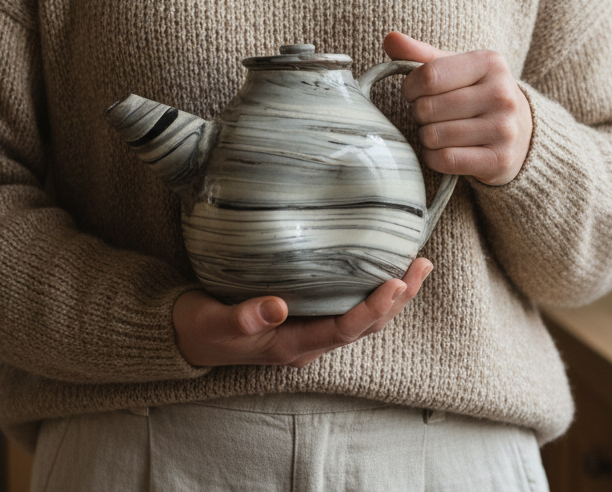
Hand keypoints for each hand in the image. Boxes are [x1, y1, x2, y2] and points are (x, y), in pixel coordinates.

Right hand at [173, 258, 432, 367]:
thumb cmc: (201, 328)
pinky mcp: (305, 317)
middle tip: (422, 265)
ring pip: (362, 319)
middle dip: (397, 299)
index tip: (396, 282)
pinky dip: (371, 291)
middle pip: (365, 326)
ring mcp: (309, 331)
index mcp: (291, 346)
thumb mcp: (213, 321)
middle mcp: (308, 342)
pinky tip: (380, 269)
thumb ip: (241, 316)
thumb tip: (277, 306)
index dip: (372, 309)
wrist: (189, 337)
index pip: (343, 330)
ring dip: (392, 296)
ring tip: (416, 266)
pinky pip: (348, 308)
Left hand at [383, 31, 532, 185]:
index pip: (428, 76)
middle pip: (428, 108)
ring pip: (433, 136)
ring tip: (438, 130)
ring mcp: (504, 129)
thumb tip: (390, 38)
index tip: (413, 92)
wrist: (519, 131)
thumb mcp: (452, 67)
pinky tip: (442, 150)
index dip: (409, 88)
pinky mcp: (499, 160)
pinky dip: (433, 158)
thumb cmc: (474, 93)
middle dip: (419, 113)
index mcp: (489, 63)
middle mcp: (501, 94)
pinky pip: (445, 160)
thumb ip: (419, 54)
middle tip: (430, 114)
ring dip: (425, 137)